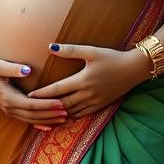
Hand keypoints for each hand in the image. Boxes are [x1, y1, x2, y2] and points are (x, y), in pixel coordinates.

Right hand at [0, 59, 67, 131]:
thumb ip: (13, 68)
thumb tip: (28, 70)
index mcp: (8, 98)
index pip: (31, 104)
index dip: (46, 105)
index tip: (60, 103)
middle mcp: (10, 108)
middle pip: (34, 115)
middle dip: (51, 115)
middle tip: (67, 112)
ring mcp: (11, 112)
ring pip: (32, 120)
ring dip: (48, 120)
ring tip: (64, 118)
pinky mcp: (12, 112)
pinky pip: (27, 121)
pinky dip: (40, 124)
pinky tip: (50, 126)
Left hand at [27, 43, 148, 117]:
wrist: (134, 69)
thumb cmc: (112, 57)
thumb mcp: (91, 51)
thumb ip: (70, 50)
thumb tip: (51, 47)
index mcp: (83, 80)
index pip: (57, 89)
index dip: (42, 93)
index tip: (29, 95)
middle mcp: (87, 94)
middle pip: (62, 104)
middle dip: (47, 106)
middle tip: (33, 108)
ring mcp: (95, 102)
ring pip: (72, 112)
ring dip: (58, 114)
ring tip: (45, 114)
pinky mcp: (101, 105)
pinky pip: (83, 114)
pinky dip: (71, 116)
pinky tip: (64, 116)